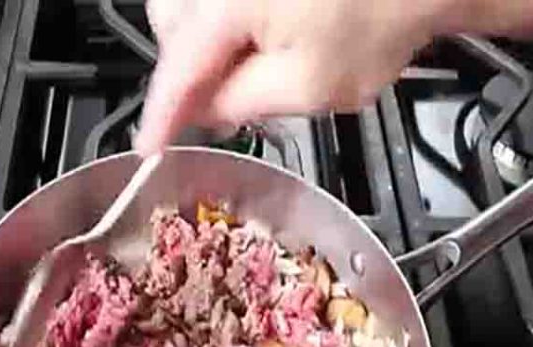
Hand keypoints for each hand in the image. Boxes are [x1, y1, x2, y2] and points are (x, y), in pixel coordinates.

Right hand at [135, 0, 442, 154]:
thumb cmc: (383, 15)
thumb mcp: (310, 87)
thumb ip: (241, 104)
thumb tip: (204, 112)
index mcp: (227, 5)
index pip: (175, 73)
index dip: (160, 118)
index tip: (150, 146)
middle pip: (168, 28)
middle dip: (184, 67)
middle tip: (218, 100)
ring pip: (184, 3)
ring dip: (199, 37)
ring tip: (245, 59)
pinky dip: (217, 14)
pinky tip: (254, 28)